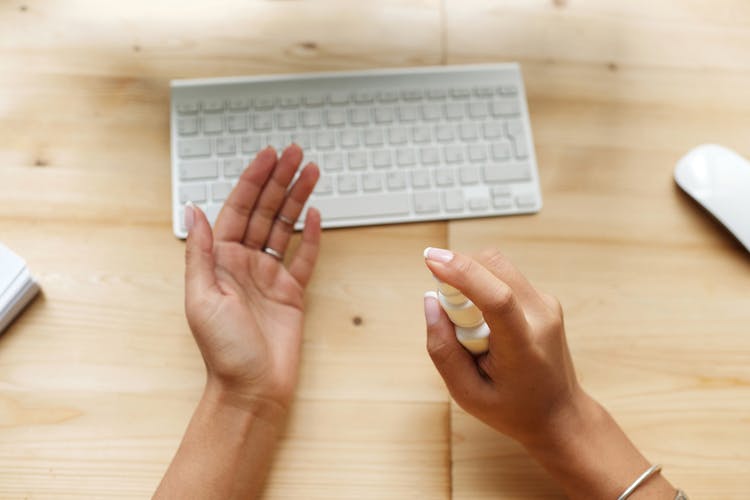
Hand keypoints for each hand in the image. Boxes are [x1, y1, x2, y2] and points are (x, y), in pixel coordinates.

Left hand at [184, 145, 320, 419]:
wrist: (253, 388)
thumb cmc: (224, 350)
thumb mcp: (202, 297)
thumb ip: (201, 252)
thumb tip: (195, 209)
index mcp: (220, 261)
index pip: (239, 209)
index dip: (253, 180)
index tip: (268, 157)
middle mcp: (244, 263)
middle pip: (265, 211)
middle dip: (280, 180)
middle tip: (296, 153)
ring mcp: (269, 276)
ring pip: (285, 227)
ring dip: (297, 199)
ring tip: (311, 173)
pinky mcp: (291, 292)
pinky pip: (303, 257)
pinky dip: (310, 236)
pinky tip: (315, 215)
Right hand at [422, 247, 585, 445]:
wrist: (560, 415)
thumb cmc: (513, 409)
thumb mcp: (466, 394)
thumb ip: (443, 349)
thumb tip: (430, 301)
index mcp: (524, 347)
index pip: (497, 298)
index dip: (462, 272)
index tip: (431, 260)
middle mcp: (542, 317)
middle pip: (493, 266)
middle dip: (458, 273)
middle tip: (447, 309)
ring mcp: (547, 304)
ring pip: (496, 265)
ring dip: (470, 280)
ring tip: (468, 323)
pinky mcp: (542, 298)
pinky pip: (502, 276)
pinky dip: (482, 288)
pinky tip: (484, 323)